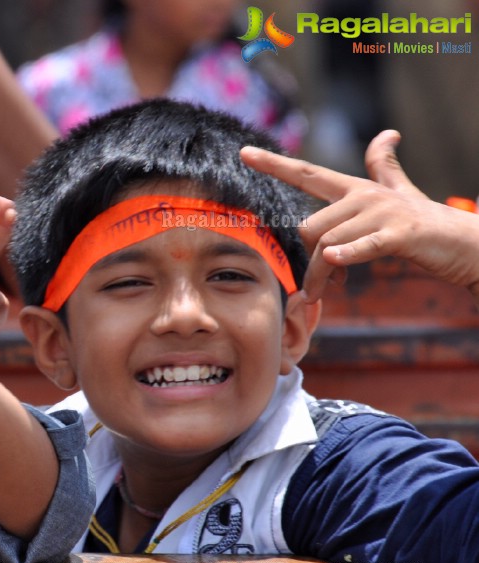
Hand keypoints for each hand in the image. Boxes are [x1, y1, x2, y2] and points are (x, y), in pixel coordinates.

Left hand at [241, 130, 478, 301]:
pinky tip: (335, 265)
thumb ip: (385, 167)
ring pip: (328, 244)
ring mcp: (383, 213)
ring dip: (322, 275)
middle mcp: (365, 196)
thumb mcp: (401, 192)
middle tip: (320, 283)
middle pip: (310, 227)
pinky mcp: (401, 234)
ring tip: (328, 291)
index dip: (275, 164)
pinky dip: (346, 256)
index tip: (244, 153)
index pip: (307, 173)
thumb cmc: (426, 221)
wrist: (467, 243)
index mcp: (357, 189)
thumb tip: (387, 133)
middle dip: (307, 262)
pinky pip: (362, 246)